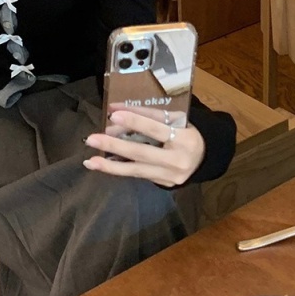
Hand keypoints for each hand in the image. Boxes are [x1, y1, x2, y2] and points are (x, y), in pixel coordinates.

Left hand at [83, 108, 204, 187]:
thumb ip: (149, 115)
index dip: (135, 121)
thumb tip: (116, 111)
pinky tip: (102, 165)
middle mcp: (178, 160)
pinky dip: (119, 170)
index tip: (113, 114)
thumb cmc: (186, 131)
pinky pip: (138, 175)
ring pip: (136, 169)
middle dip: (115, 145)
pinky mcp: (163, 184)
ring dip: (110, 166)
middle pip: (142, 152)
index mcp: (185, 138)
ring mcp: (170, 175)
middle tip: (92, 139)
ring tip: (90, 161)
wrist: (204, 157)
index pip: (156, 128)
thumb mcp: (176, 119)